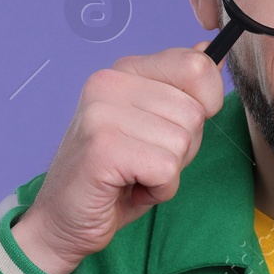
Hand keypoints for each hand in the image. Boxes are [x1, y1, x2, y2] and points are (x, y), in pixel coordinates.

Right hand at [10, 41, 223, 273]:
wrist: (63, 220)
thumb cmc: (114, 177)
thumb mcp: (155, 126)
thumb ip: (181, 90)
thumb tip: (210, 53)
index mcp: (124, 71)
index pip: (197, 66)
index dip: (204, 107)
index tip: (169, 131)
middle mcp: (109, 82)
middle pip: (194, 113)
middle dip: (182, 149)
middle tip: (143, 162)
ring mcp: (102, 113)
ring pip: (183, 142)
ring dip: (169, 172)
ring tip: (134, 175)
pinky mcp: (102, 148)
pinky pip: (166, 169)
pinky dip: (159, 190)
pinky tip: (128, 188)